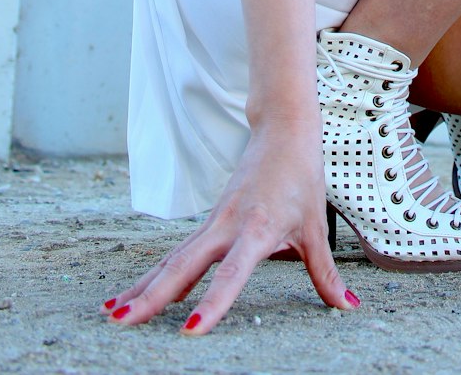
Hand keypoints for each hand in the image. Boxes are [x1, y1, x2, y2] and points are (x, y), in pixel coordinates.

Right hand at [100, 116, 357, 333]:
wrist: (283, 129)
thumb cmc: (301, 176)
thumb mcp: (315, 226)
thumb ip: (325, 273)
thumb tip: (348, 308)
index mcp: (256, 229)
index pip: (231, 273)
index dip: (212, 302)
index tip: (190, 330)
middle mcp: (227, 226)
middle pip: (184, 266)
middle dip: (151, 296)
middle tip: (121, 322)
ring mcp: (213, 223)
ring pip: (172, 260)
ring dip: (143, 286)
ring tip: (112, 314)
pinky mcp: (208, 223)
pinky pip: (177, 254)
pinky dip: (153, 275)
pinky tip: (130, 296)